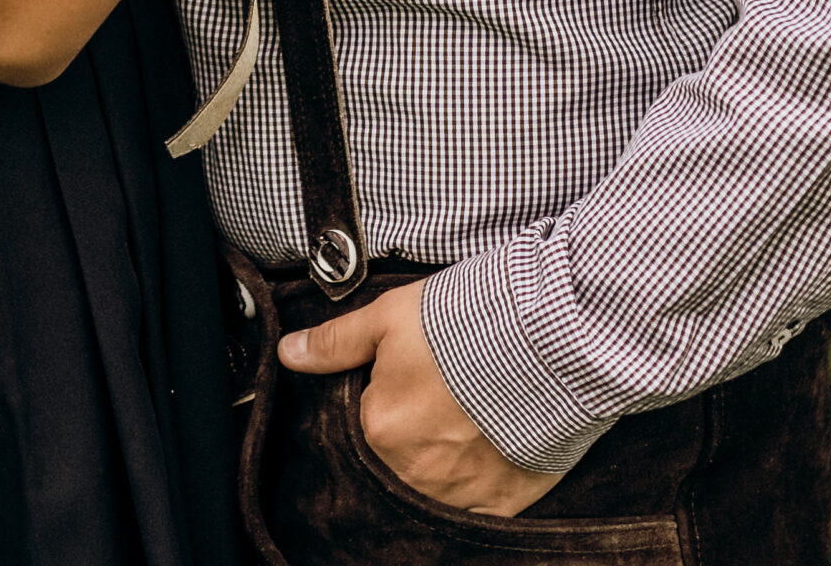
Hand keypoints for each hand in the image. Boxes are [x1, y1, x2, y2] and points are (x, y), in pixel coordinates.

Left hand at [280, 280, 562, 517]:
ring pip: (432, 488)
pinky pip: (473, 511)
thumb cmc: (463, 326)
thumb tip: (288, 354)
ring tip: (465, 422)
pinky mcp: (500, 507)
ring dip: (441, 463)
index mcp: (379, 429)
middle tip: (440, 400)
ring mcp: (457, 496)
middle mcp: (411, 474)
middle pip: (397, 462)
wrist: (542, 345)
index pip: (367, 423)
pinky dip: (474, 489)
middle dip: (411, 436)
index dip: (385, 399)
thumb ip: (335, 343)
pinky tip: (485, 454)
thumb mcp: (387, 318)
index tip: (411, 381)